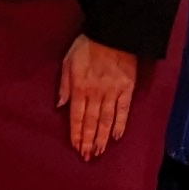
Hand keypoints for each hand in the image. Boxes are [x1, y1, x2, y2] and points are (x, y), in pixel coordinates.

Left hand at [56, 33, 136, 161]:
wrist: (114, 32)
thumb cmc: (87, 46)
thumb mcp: (67, 62)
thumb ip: (64, 85)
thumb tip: (60, 106)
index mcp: (79, 88)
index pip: (76, 117)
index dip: (76, 134)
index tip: (76, 147)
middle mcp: (96, 94)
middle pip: (91, 122)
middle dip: (88, 141)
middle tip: (87, 157)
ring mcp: (113, 92)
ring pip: (106, 120)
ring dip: (102, 137)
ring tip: (99, 152)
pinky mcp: (127, 88)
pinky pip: (124, 110)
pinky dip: (120, 124)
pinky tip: (117, 136)